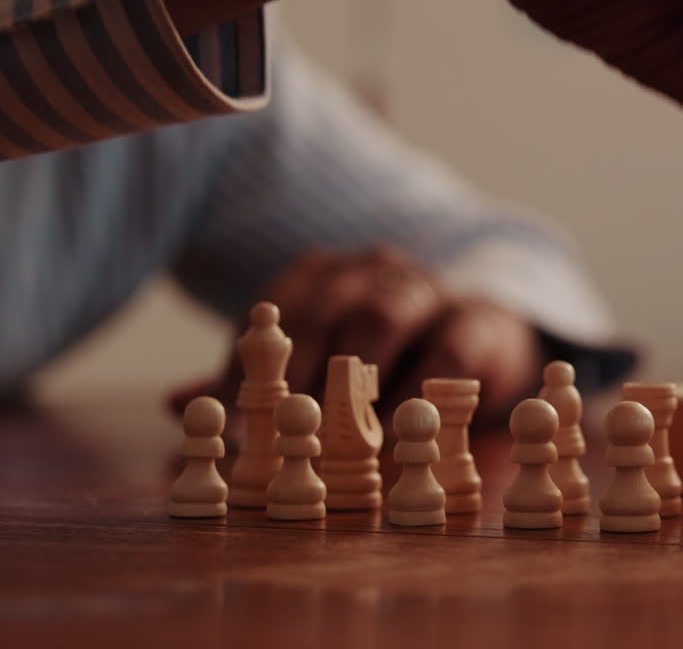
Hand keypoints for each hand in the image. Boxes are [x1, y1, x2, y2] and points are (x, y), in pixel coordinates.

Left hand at [168, 246, 543, 425]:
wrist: (488, 336)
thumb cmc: (392, 357)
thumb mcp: (325, 365)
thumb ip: (261, 385)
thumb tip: (174, 402)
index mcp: (328, 275)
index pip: (276, 311)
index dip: (249, 365)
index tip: (232, 424)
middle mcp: (375, 270)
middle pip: (326, 307)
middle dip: (297, 369)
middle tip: (279, 428)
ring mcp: (430, 289)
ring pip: (384, 315)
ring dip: (354, 377)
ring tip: (334, 431)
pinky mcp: (479, 321)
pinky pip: (447, 348)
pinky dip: (418, 390)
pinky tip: (398, 430)